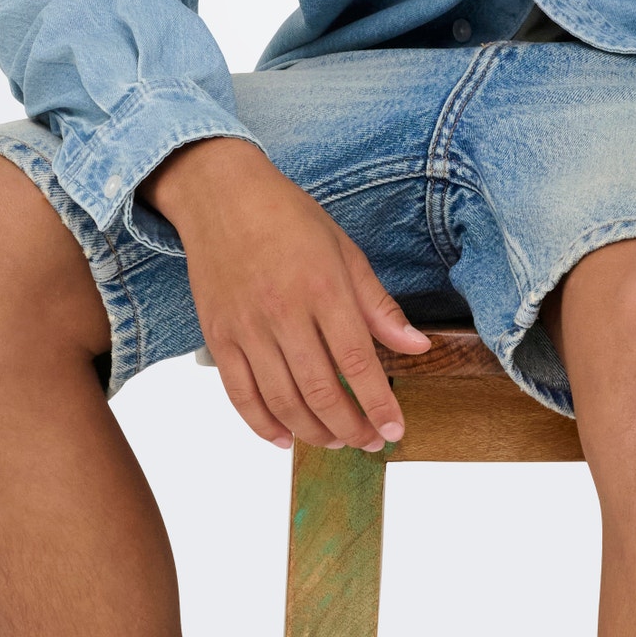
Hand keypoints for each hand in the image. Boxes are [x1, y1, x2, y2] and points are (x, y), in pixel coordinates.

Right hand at [139, 137, 430, 449]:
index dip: (378, 404)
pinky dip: (263, 425)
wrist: (222, 196)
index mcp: (323, 288)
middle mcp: (283, 313)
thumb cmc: (287, 217)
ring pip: (283, 402)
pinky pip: (240, 396)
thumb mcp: (344, 250)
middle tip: (369, 441)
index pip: (357, 362)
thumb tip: (417, 345)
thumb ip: (378, 305)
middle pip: (321, 391)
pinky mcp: (218, 337)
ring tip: (335, 440)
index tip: (395, 429)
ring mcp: (246, 328)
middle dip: (351, 427)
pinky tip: (285, 436)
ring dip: (313, 432)